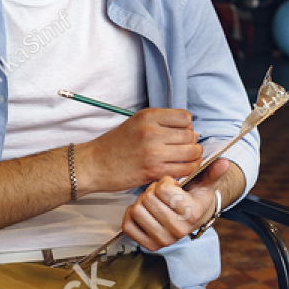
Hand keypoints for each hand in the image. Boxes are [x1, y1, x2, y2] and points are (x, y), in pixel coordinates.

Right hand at [75, 108, 200, 193]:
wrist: (94, 164)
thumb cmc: (115, 145)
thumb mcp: (136, 123)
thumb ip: (161, 123)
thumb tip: (189, 128)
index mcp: (148, 117)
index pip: (185, 117)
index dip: (187, 126)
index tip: (181, 133)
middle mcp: (152, 131)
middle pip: (191, 135)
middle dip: (191, 142)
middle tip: (183, 149)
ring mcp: (153, 152)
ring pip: (192, 152)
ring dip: (193, 156)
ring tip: (185, 159)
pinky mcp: (154, 171)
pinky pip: (186, 169)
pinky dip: (188, 169)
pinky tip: (181, 169)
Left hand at [121, 159, 237, 250]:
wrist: (194, 218)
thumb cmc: (196, 197)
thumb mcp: (205, 183)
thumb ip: (212, 171)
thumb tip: (224, 162)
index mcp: (192, 213)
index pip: (163, 189)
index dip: (165, 181)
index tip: (171, 184)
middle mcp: (178, 230)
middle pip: (148, 198)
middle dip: (152, 190)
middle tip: (161, 193)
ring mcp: (163, 241)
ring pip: (136, 210)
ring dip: (142, 201)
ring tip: (154, 202)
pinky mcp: (149, 245)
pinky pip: (127, 225)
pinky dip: (131, 214)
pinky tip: (144, 210)